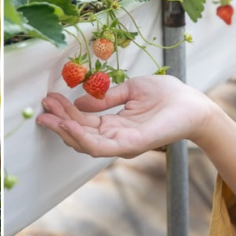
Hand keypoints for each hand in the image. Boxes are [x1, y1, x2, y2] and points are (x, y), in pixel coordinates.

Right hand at [36, 75, 217, 158]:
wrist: (193, 104)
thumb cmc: (167, 95)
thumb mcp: (130, 90)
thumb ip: (106, 97)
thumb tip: (80, 101)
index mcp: (115, 124)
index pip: (84, 122)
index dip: (65, 111)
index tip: (49, 98)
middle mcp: (116, 137)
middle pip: (80, 133)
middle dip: (58, 121)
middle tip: (42, 108)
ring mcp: (123, 143)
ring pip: (85, 143)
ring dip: (64, 130)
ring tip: (48, 117)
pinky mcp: (132, 145)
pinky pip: (100, 146)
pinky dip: (81, 137)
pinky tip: (68, 125)